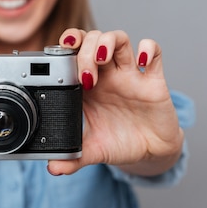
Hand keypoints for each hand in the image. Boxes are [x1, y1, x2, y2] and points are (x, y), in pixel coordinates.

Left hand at [47, 29, 183, 175]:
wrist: (150, 152)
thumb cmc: (120, 142)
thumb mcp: (94, 151)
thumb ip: (73, 158)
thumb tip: (53, 168)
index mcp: (88, 84)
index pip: (74, 51)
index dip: (65, 46)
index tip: (58, 57)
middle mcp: (107, 74)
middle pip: (93, 39)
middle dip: (85, 48)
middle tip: (85, 75)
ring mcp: (130, 74)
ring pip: (118, 38)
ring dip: (108, 42)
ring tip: (102, 60)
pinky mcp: (153, 80)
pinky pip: (153, 51)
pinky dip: (148, 49)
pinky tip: (142, 63)